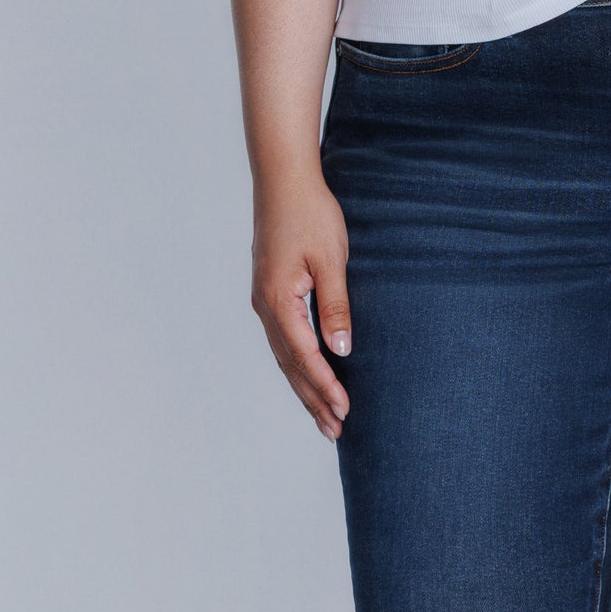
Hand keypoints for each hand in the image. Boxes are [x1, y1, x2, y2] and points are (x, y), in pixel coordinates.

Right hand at [252, 170, 352, 439]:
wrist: (283, 180)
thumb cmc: (311, 214)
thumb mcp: (331, 260)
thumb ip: (335, 306)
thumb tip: (341, 350)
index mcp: (279, 300)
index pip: (304, 356)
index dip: (325, 386)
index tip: (345, 410)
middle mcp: (266, 306)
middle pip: (290, 365)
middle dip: (314, 400)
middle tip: (335, 431)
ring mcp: (264, 301)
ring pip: (285, 356)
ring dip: (305, 387)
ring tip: (324, 417)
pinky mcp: (269, 293)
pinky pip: (283, 340)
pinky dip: (298, 365)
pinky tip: (309, 376)